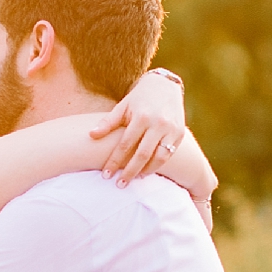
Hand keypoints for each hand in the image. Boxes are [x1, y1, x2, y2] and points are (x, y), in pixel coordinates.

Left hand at [91, 70, 186, 184]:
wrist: (165, 86)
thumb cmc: (139, 99)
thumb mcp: (123, 106)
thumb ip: (108, 122)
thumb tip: (91, 135)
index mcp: (141, 117)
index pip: (125, 145)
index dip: (114, 161)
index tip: (106, 175)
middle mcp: (158, 124)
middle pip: (142, 154)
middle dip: (129, 172)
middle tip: (119, 185)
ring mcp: (171, 129)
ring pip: (159, 157)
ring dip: (146, 171)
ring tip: (135, 179)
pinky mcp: (180, 133)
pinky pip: (169, 154)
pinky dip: (158, 165)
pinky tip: (148, 171)